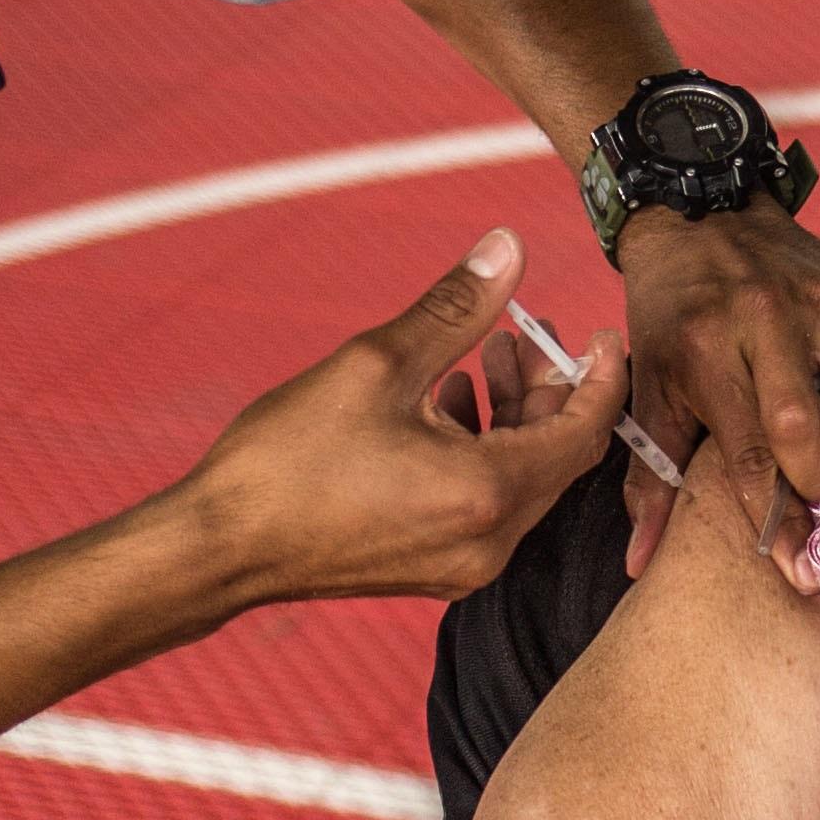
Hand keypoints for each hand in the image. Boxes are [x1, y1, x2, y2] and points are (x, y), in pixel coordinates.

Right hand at [180, 229, 625, 610]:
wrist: (218, 548)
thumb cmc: (287, 460)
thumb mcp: (377, 365)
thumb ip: (456, 308)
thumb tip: (508, 250)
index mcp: (488, 493)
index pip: (584, 431)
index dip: (601, 377)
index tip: (602, 333)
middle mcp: (489, 541)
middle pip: (557, 458)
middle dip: (550, 390)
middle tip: (527, 333)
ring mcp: (462, 564)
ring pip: (520, 482)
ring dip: (511, 418)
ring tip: (482, 356)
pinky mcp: (432, 570)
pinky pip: (485, 506)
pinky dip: (482, 454)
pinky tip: (444, 404)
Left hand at [616, 202, 819, 566]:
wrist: (702, 213)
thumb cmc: (673, 315)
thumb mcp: (648, 389)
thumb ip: (649, 480)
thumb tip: (640, 561)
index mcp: (709, 353)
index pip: (753, 457)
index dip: (779, 523)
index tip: (799, 573)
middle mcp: (770, 324)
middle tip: (808, 476)